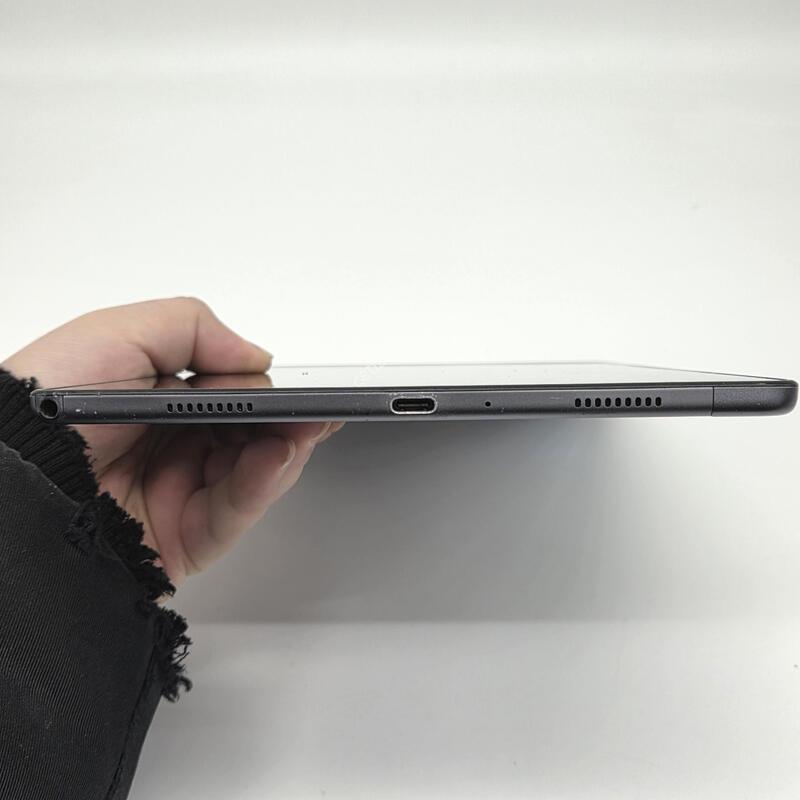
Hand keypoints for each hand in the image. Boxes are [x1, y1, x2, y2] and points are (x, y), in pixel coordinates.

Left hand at [3, 297, 340, 585]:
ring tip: (305, 426)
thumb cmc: (44, 405)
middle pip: (250, 436)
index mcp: (157, 402)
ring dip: (285, 449)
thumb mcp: (116, 334)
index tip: (300, 385)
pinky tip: (278, 455)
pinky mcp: (182, 539)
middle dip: (288, 421)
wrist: (9, 481)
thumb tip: (256, 358)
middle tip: (316, 407)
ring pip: (253, 474)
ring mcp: (178, 494)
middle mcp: (171, 448)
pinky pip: (234, 511)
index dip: (269, 392)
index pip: (230, 397)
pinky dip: (262, 483)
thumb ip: (192, 329)